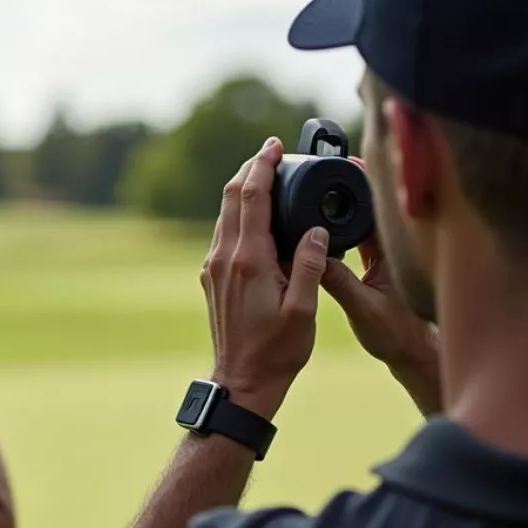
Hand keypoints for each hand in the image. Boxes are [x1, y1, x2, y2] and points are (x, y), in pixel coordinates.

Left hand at [201, 137, 330, 420]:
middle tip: (272, 152)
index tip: (274, 146)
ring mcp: (214, 267)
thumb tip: (315, 230)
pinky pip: (224, 233)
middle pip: (232, 197)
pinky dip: (239, 213)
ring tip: (267, 176)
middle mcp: (224, 258)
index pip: (252, 197)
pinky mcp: (212, 277)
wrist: (242, 381)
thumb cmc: (277, 352)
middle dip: (251, 169)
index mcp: (249, 261)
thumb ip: (309, 265)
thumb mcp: (304, 310)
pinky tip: (256, 215)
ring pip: (225, 214)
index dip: (263, 165)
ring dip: (243, 190)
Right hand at [320, 177, 442, 414]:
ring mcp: (387, 254)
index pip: (379, 207)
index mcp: (395, 252)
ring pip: (365, 219)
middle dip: (353, 183)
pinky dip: (344, 223)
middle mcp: (394, 248)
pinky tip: (326, 217)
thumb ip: (338, 282)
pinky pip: (359, 234)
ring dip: (348, 202)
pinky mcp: (378, 263)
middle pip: (372, 206)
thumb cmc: (398, 336)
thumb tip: (313, 255)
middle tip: (332, 161)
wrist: (412, 355)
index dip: (365, 182)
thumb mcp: (363, 309)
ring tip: (324, 183)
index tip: (349, 160)